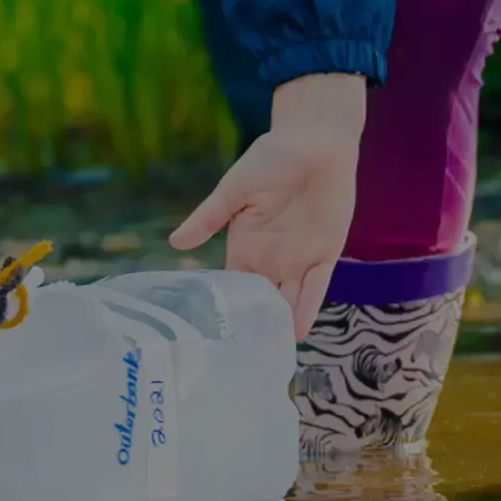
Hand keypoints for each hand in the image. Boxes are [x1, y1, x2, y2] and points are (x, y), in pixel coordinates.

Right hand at [169, 74, 363, 336]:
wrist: (316, 141)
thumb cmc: (272, 157)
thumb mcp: (234, 188)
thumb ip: (209, 217)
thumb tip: (175, 242)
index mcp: (244, 244)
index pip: (232, 284)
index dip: (225, 309)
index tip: (212, 338)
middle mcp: (270, 258)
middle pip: (260, 300)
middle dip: (253, 326)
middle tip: (240, 360)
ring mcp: (298, 258)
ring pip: (287, 300)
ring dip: (280, 325)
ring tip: (268, 355)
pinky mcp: (325, 254)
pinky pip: (316, 288)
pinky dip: (307, 308)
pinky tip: (297, 330)